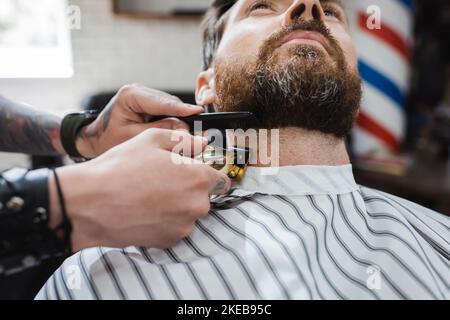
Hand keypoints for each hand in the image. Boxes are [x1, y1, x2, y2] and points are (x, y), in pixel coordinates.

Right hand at [49, 128, 231, 250]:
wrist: (90, 203)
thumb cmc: (120, 168)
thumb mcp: (152, 140)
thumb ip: (184, 140)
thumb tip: (202, 143)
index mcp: (197, 177)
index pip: (221, 180)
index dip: (207, 174)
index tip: (196, 173)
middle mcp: (197, 205)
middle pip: (204, 197)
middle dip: (190, 189)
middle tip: (163, 182)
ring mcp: (184, 226)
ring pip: (189, 213)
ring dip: (178, 206)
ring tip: (150, 196)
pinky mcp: (169, 241)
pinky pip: (176, 228)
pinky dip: (166, 221)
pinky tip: (146, 211)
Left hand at [75, 84, 203, 157]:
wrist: (96, 138)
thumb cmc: (109, 139)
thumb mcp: (134, 137)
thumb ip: (159, 131)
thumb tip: (184, 128)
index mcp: (131, 95)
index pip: (162, 102)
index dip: (182, 108)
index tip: (198, 111)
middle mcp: (140, 90)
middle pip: (170, 104)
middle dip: (181, 118)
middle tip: (193, 135)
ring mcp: (146, 95)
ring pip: (172, 108)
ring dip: (177, 121)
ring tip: (181, 137)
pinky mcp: (150, 102)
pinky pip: (168, 111)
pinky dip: (172, 121)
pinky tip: (174, 133)